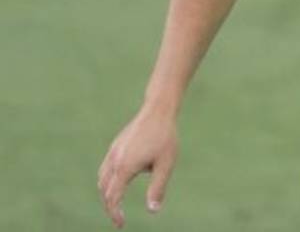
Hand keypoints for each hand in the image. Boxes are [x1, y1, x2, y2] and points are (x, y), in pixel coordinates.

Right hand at [97, 107, 178, 227]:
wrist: (158, 110)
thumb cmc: (165, 137)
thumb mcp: (166, 164)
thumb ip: (158, 188)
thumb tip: (153, 211)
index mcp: (125, 167)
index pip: (113, 198)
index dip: (115, 213)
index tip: (121, 225)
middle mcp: (114, 160)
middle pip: (104, 191)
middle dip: (110, 207)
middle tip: (119, 219)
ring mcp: (112, 152)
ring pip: (101, 179)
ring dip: (107, 194)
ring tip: (117, 204)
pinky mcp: (115, 146)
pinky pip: (105, 168)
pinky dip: (107, 181)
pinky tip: (118, 183)